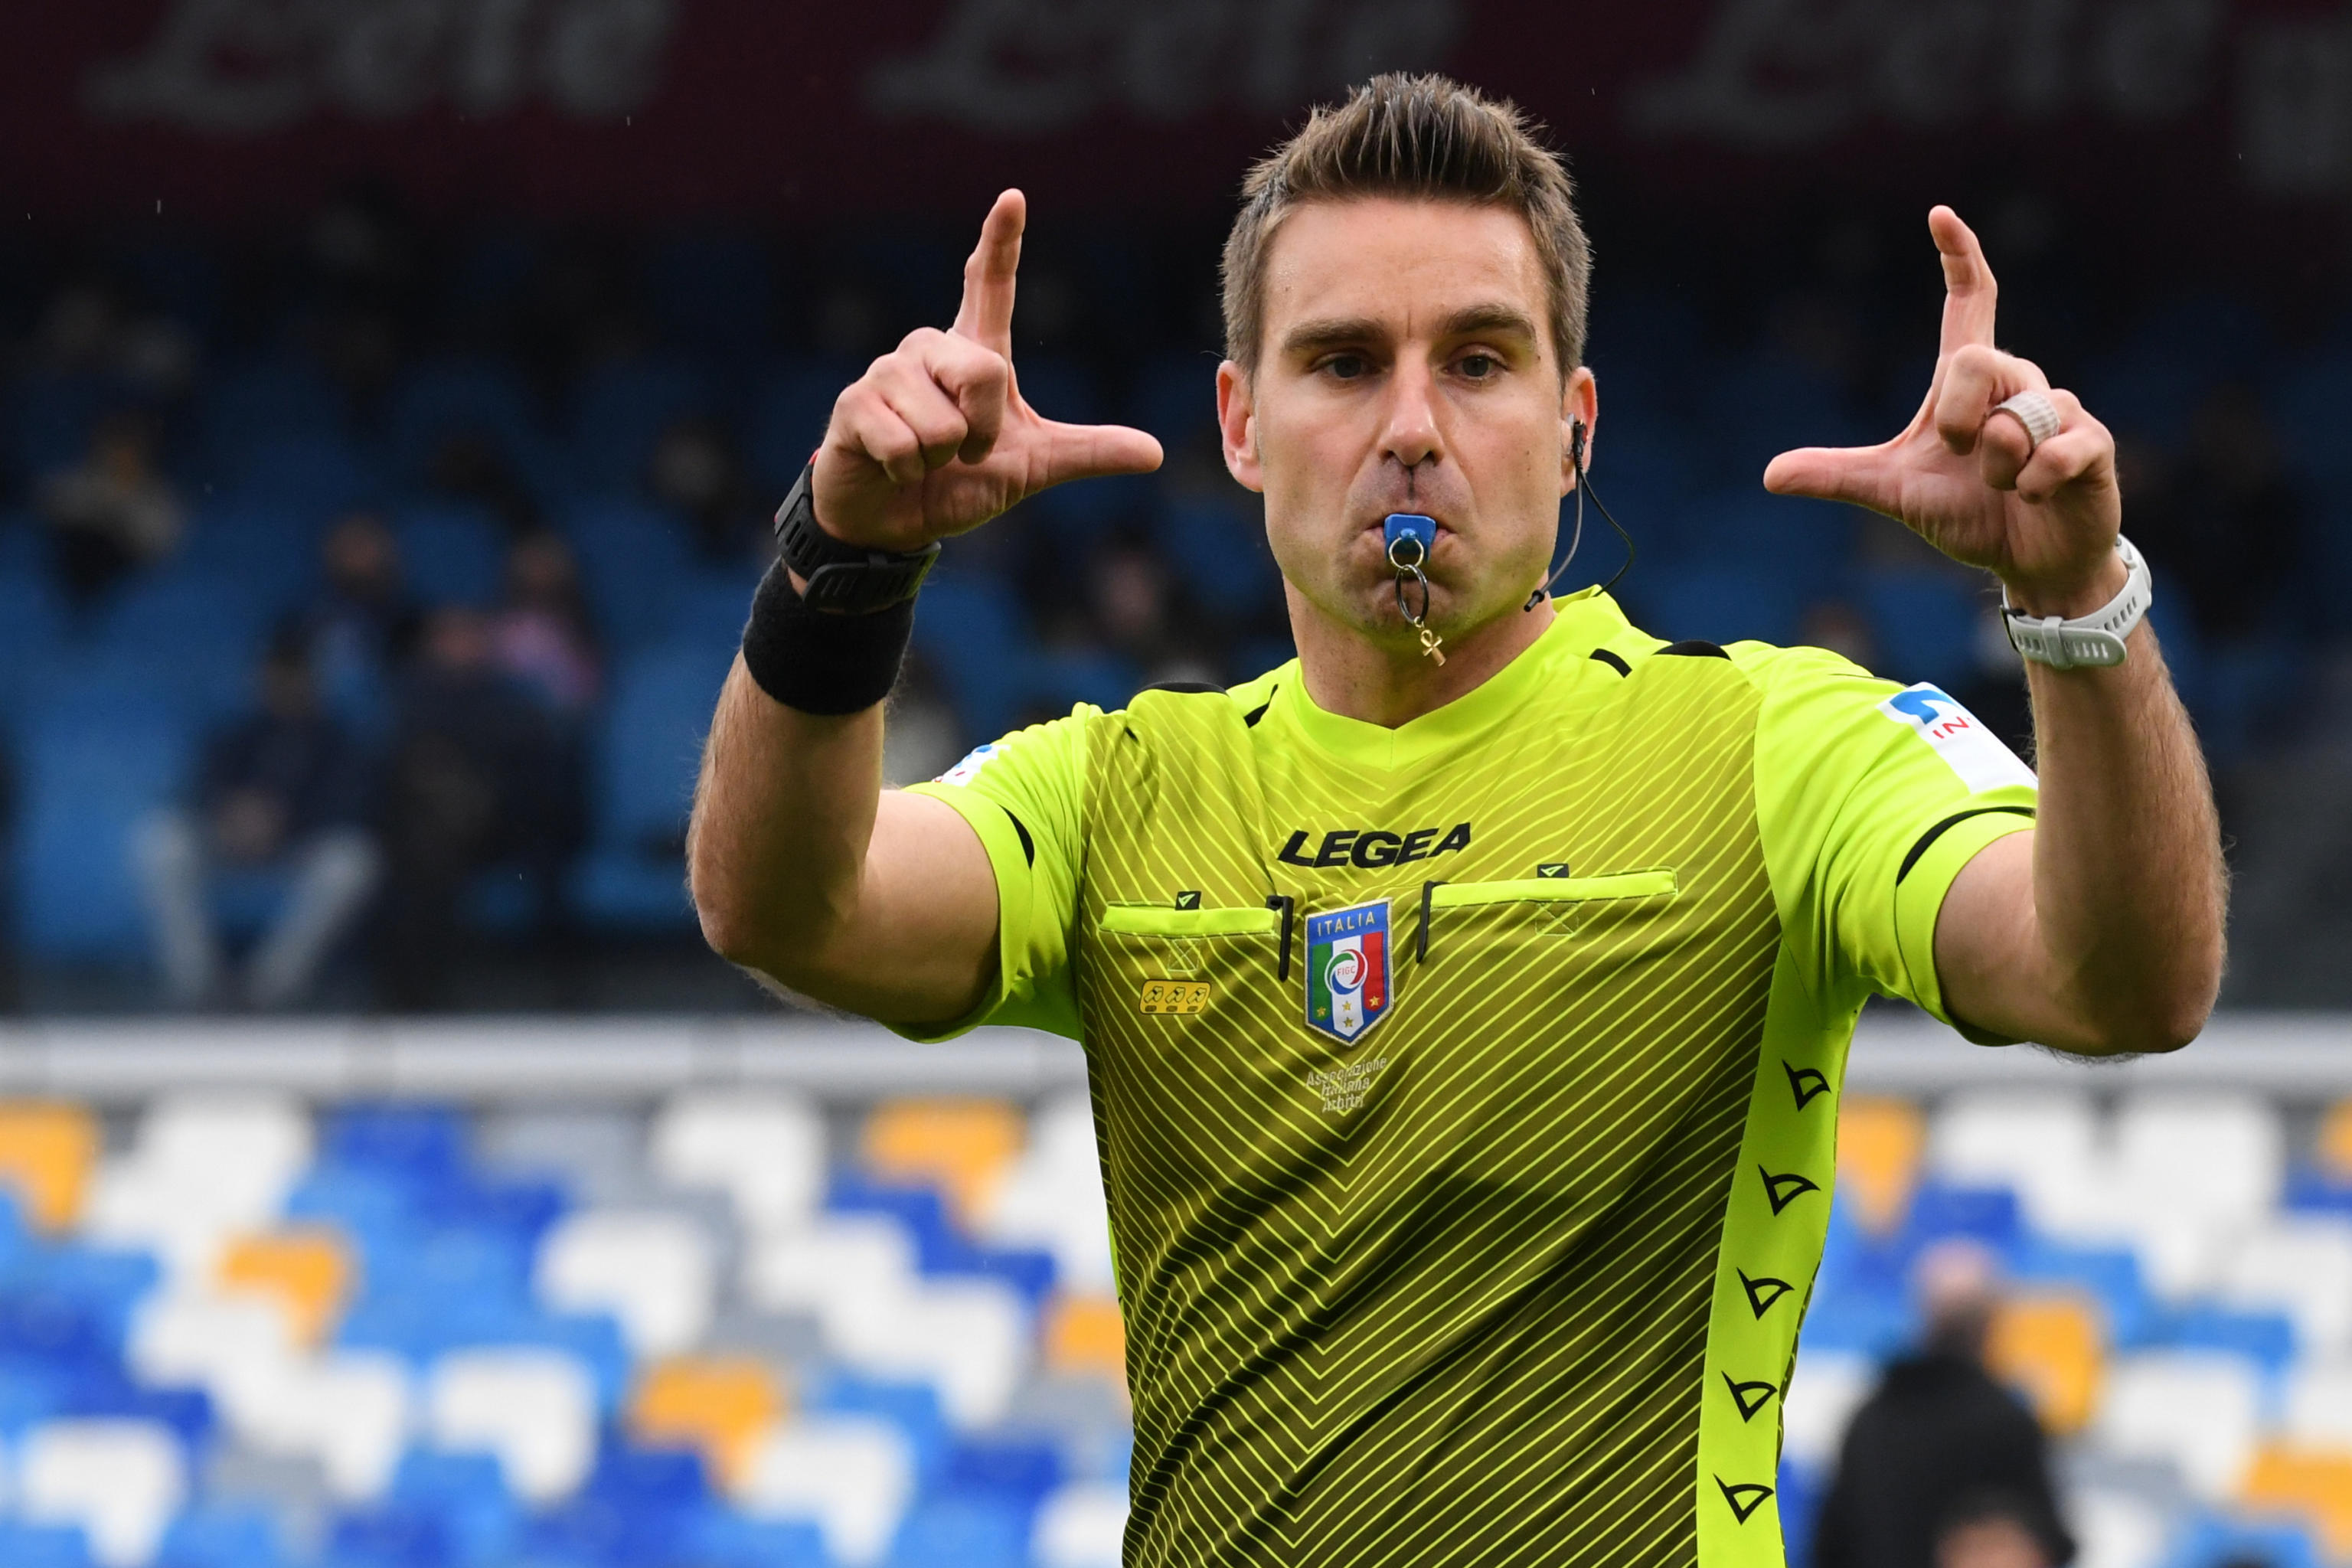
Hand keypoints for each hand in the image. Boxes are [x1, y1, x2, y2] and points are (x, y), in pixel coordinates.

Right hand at [810, 189, 1163, 552]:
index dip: (1000, 242)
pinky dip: (907, 470)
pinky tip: (891, 466)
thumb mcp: (1031, 467)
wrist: (892, 522)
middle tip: (964, 451)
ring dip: (941, 458)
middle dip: (984, 432)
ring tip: (922, 458)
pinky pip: (904, 443)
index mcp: (973, 353)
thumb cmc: (956, 483)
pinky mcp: (854, 403)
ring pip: (943, 421)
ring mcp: (886, 372)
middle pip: (984, 372)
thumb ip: (1087, 453)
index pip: (988, 286)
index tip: (1013, 197)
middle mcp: (929, 349)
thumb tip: (1155, 453)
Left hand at [1763, 207, 2123, 616]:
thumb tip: (1770, 474)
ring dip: (1996, 467)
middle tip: (1962, 456)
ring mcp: (2061, 410)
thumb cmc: (1968, 515)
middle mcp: (2020, 383)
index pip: (1970, 303)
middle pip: (1978, 362)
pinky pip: (2056, 451)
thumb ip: (1838, 477)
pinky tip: (2037, 496)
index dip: (1959, 259)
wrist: (2027, 563)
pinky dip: (2034, 482)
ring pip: (2015, 419)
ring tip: (2007, 488)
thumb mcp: (1894, 494)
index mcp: (1972, 385)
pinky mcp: (2094, 444)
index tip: (1939, 215)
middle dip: (1958, 418)